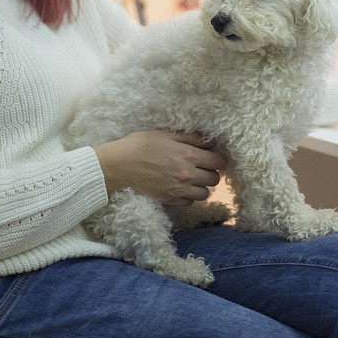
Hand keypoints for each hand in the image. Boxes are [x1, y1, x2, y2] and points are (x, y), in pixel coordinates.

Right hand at [93, 130, 226, 206]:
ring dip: (202, 186)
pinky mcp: (169, 200)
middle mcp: (187, 174)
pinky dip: (189, 197)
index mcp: (188, 155)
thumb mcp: (166, 134)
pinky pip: (189, 203)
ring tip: (192, 179)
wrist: (119, 165)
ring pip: (204, 194)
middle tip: (202, 167)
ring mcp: (179, 189)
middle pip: (214, 179)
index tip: (214, 158)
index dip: (218, 159)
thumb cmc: (140, 145)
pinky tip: (181, 188)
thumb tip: (209, 142)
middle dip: (212, 173)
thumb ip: (190, 138)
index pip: (218, 162)